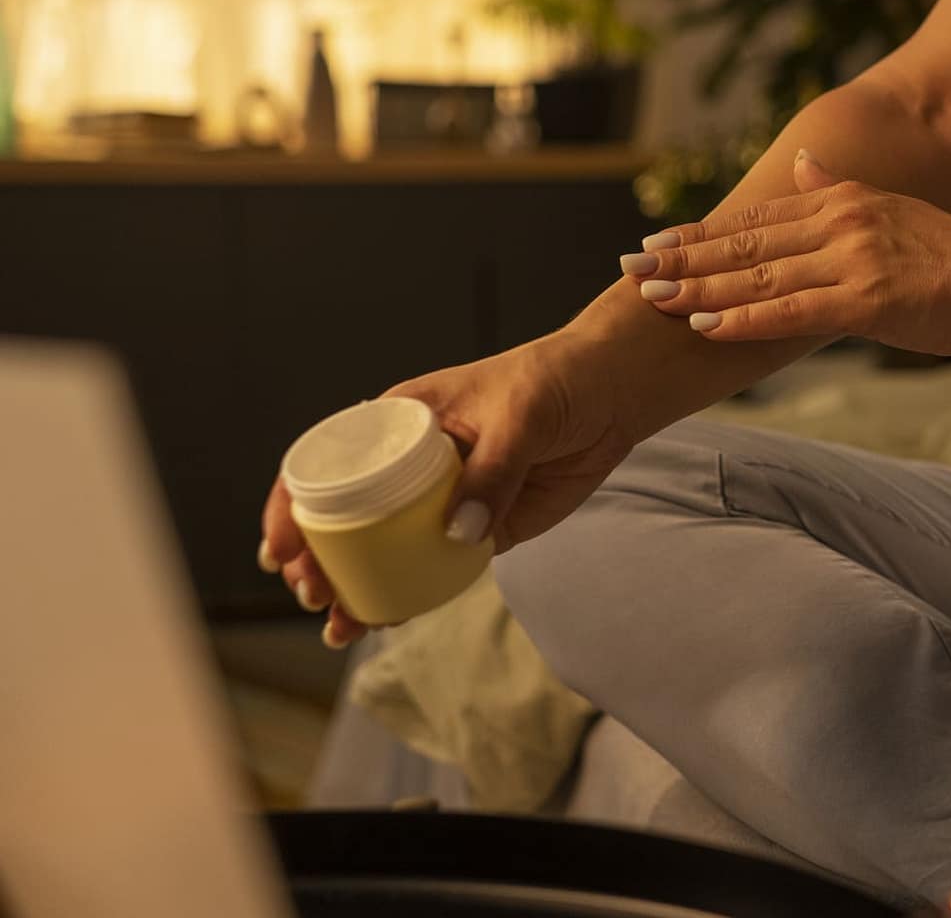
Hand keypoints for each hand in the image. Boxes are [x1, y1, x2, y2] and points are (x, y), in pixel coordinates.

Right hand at [257, 326, 642, 646]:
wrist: (610, 394)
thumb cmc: (552, 383)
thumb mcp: (518, 416)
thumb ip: (491, 471)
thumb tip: (458, 534)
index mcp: (399, 421)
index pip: (327, 463)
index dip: (293, 506)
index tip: (282, 549)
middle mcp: (410, 464)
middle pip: (346, 518)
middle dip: (318, 560)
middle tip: (313, 595)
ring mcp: (443, 499)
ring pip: (385, 550)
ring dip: (358, 588)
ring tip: (340, 627)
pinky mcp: (482, 527)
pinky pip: (437, 566)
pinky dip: (411, 593)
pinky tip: (389, 619)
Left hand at [623, 148, 950, 356]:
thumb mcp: (892, 208)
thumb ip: (839, 190)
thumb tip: (803, 165)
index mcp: (843, 201)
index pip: (757, 217)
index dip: (702, 231)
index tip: (655, 240)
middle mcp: (840, 222)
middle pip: (746, 243)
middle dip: (684, 257)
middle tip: (631, 267)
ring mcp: (852, 260)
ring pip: (760, 277)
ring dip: (701, 289)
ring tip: (654, 298)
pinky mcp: (866, 300)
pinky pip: (792, 312)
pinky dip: (745, 320)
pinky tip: (707, 327)